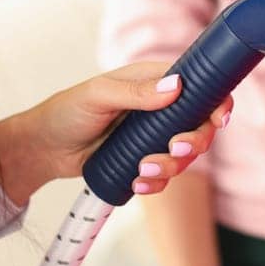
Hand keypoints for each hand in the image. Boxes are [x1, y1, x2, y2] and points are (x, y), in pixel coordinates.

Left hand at [0, 61, 231, 205]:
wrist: (45, 149)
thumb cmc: (66, 111)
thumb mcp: (98, 95)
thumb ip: (135, 92)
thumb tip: (175, 87)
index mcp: (152, 82)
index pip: (198, 86)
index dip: (216, 101)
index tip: (219, 119)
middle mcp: (159, 108)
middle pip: (199, 125)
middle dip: (193, 142)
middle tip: (175, 148)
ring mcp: (152, 136)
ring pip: (183, 155)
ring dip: (170, 166)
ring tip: (142, 170)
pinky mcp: (143, 160)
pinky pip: (164, 176)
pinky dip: (155, 183)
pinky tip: (136, 183)